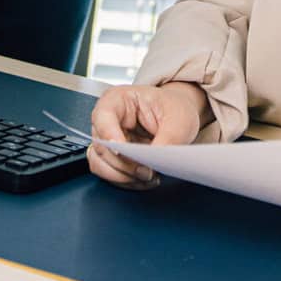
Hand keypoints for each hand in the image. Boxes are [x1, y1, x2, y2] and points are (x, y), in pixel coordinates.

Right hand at [85, 81, 209, 188]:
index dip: (109, 135)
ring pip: (100, 164)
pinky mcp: (113, 157)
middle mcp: (107, 120)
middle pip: (101, 146)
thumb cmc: (174, 108)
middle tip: (147, 170)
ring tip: (147, 176)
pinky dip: (126, 181)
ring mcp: (108, 139)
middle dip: (124, 164)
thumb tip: (154, 161)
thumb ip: (167, 138)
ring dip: (122, 176)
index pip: (103, 116)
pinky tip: (145, 179)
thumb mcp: (180, 119)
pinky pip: (110, 174)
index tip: (123, 151)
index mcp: (118, 99)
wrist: (178, 116)